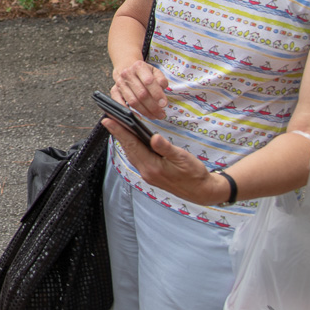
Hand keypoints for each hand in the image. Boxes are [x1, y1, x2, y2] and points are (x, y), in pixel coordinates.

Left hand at [102, 117, 226, 204]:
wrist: (202, 192)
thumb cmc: (194, 174)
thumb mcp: (183, 158)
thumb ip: (167, 148)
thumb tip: (154, 137)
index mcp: (152, 167)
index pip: (132, 145)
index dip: (119, 132)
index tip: (107, 120)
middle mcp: (146, 172)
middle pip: (128, 149)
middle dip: (117, 133)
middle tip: (107, 118)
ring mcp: (148, 174)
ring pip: (131, 154)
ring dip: (123, 140)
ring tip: (116, 125)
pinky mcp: (151, 174)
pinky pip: (137, 158)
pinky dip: (132, 147)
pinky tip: (131, 139)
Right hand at [110, 60, 168, 118]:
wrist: (126, 67)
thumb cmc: (143, 72)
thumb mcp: (155, 71)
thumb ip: (161, 79)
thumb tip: (162, 88)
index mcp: (139, 67)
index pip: (149, 81)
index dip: (157, 94)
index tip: (164, 104)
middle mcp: (127, 74)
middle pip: (141, 94)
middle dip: (153, 107)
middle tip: (161, 114)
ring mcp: (120, 83)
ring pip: (133, 101)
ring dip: (145, 111)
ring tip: (154, 116)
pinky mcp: (114, 91)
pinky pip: (120, 104)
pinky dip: (130, 112)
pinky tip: (139, 117)